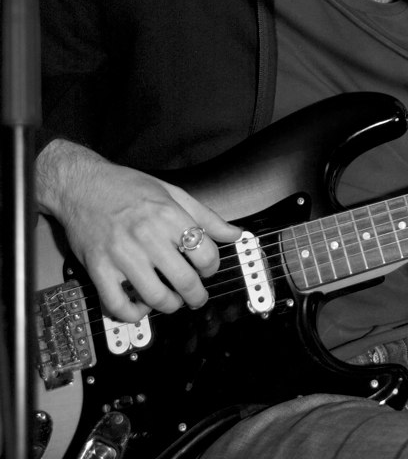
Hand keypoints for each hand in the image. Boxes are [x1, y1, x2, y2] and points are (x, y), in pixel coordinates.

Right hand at [36, 140, 240, 321]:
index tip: (207, 269)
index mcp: (167, 214)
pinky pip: (118, 306)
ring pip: (155, 298)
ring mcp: (121, 255)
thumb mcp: (172, 192)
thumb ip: (205, 216)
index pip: (205, 253)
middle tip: (197, 296)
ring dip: (170, 306)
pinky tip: (141, 306)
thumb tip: (235, 234)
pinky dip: (133, 315)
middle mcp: (146, 235)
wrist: (81, 185)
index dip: (212, 267)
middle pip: (185, 281)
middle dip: (197, 295)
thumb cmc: (126, 187)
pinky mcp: (99, 269)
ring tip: (172, 301)